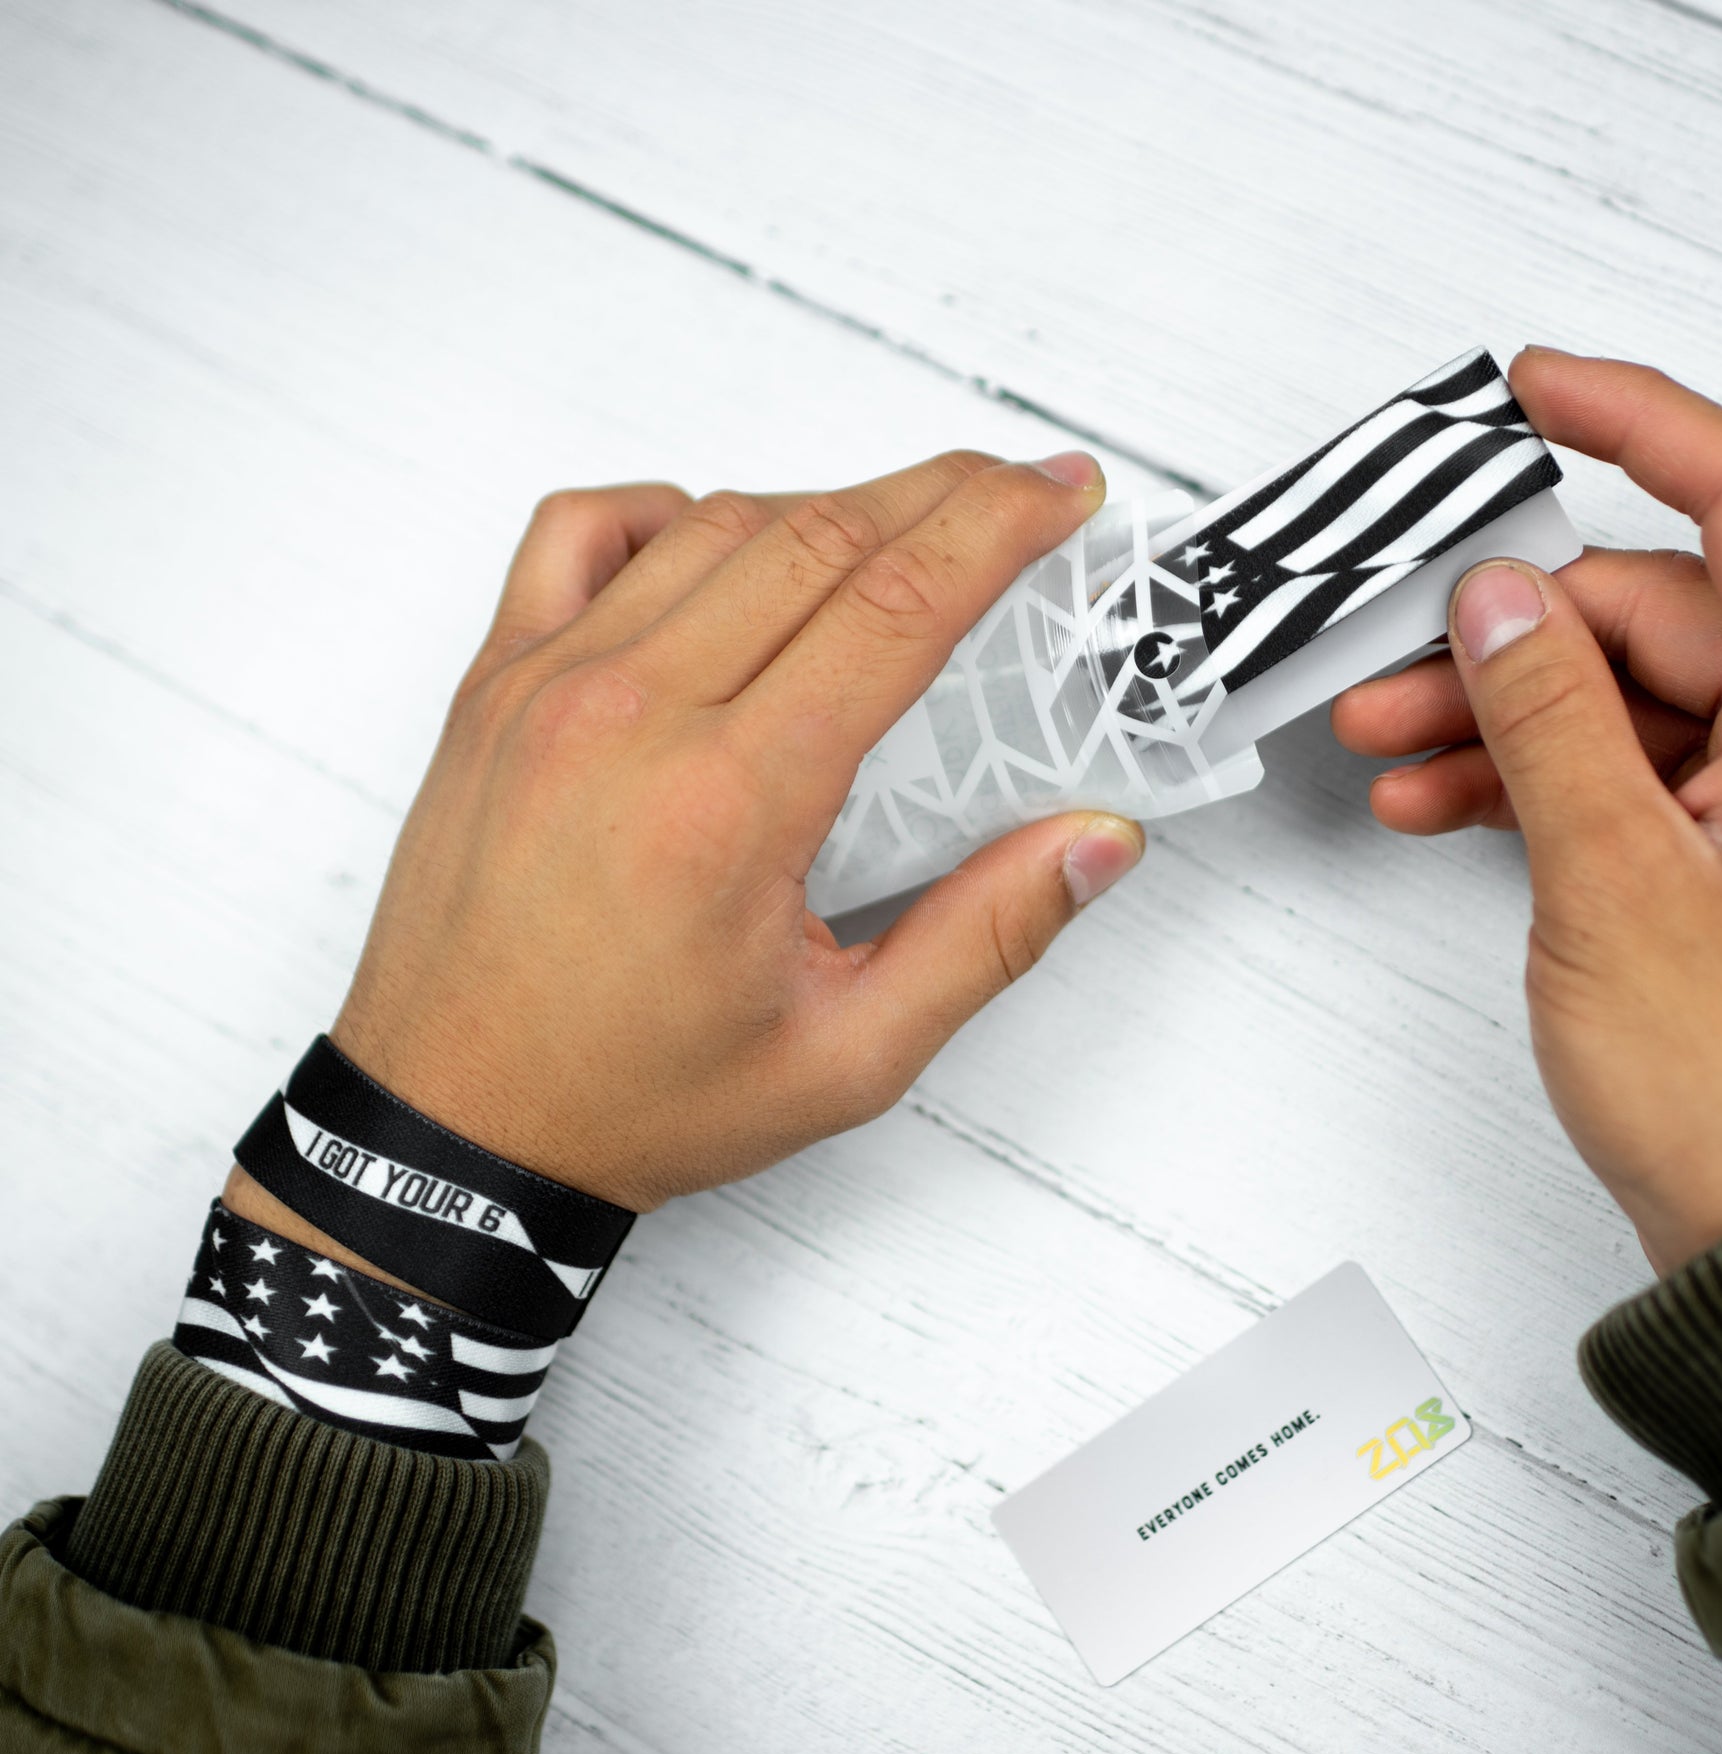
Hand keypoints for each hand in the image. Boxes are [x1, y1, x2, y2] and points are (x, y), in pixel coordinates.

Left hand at [228, 449, 1142, 1234]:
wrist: (454, 1124)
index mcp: (732, 803)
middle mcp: (633, 716)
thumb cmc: (635, 1098)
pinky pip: (582, 532)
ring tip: (902, 535)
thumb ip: (986, 939)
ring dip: (828, 507)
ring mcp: (549, 685)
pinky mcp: (493, 684)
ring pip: (716, 524)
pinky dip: (669, 513)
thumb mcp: (846, 1057)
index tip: (1063, 494)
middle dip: (943, 492)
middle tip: (1017, 491)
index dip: (999, 527)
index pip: (896, 605)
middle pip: (821, 536)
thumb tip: (1098, 841)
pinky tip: (723, 550)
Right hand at [1336, 350, 1721, 1269]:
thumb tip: (1496, 599)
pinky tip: (1443, 805)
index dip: (1640, 420)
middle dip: (1512, 629)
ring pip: (1626, 700)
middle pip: (1657, 612)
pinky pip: (1628, 776)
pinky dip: (1537, 781)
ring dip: (1505, 714)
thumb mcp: (1614, 883)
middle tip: (1390, 663)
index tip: (1535, 391)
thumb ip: (1549, 719)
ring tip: (1387, 747)